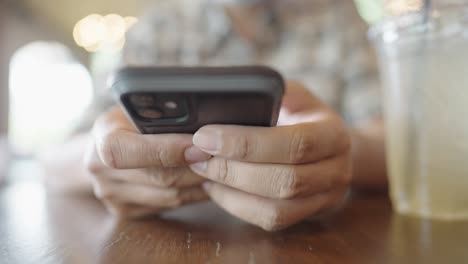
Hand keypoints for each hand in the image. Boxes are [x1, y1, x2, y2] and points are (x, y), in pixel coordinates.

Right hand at [85, 107, 210, 217]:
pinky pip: (169, 206)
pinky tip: (204, 183)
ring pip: (170, 197)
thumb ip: (162, 115)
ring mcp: (112, 196)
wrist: (102, 144)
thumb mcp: (138, 108)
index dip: (171, 150)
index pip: (134, 151)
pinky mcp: (125, 212)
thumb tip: (202, 125)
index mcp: (103, 138)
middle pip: (161, 178)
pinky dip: (191, 196)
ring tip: (221, 171)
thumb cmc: (128, 121)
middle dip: (197, 169)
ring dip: (199, 185)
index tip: (202, 147)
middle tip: (224, 160)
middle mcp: (101, 171)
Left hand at [188, 82, 351, 230]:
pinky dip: (237, 206)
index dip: (247, 143)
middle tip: (197, 156)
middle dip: (233, 170)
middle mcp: (336, 170)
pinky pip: (271, 220)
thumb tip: (226, 98)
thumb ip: (270, 94)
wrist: (330, 147)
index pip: (294, 144)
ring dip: (232, 192)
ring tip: (203, 172)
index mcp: (334, 135)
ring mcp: (325, 198)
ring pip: (277, 209)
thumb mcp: (294, 96)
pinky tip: (216, 188)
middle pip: (285, 181)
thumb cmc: (303, 116)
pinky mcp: (307, 215)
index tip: (206, 136)